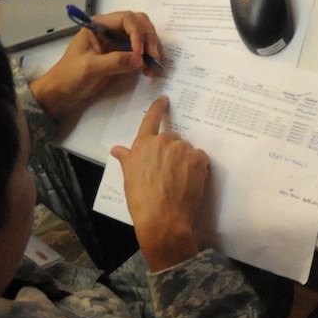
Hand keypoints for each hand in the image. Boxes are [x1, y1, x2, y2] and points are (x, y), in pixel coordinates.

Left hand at [30, 12, 162, 124]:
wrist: (63, 92)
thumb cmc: (70, 76)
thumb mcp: (89, 68)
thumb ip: (114, 61)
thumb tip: (139, 59)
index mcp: (99, 25)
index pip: (126, 19)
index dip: (137, 33)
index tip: (139, 53)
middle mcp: (110, 29)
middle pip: (139, 23)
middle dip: (149, 38)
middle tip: (154, 56)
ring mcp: (118, 41)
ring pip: (143, 36)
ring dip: (151, 49)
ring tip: (152, 67)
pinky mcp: (122, 54)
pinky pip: (141, 51)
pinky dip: (148, 59)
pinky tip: (148, 71)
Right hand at [109, 98, 208, 271]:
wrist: (162, 218)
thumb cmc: (141, 200)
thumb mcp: (129, 177)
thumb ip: (127, 158)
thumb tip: (117, 149)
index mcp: (143, 144)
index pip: (151, 119)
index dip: (158, 108)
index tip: (165, 100)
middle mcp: (164, 141)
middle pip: (172, 139)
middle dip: (171, 152)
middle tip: (168, 172)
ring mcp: (182, 149)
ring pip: (186, 150)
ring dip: (184, 160)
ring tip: (179, 181)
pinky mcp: (199, 159)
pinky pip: (200, 158)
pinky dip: (197, 167)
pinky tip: (190, 181)